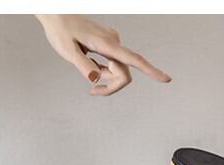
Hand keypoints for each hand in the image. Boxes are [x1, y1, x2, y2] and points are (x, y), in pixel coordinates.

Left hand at [36, 14, 170, 95]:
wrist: (56, 14)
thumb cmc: (60, 30)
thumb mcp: (67, 51)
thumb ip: (82, 65)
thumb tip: (95, 79)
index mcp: (106, 43)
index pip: (133, 60)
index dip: (151, 71)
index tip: (166, 79)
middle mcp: (114, 42)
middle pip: (124, 74)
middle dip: (111, 85)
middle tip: (91, 91)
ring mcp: (112, 42)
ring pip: (118, 71)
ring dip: (104, 77)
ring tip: (85, 67)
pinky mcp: (109, 44)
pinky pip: (112, 64)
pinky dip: (102, 70)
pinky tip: (88, 61)